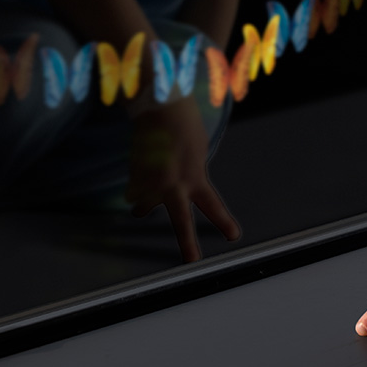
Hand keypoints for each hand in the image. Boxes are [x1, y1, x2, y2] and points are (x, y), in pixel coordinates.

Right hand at [126, 96, 239, 261]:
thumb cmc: (183, 124)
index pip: (212, 206)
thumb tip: (182, 185)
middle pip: (181, 221)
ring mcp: (153, 183)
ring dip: (144, 205)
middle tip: (192, 260)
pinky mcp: (134, 176)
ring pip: (144, 207)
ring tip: (142, 206)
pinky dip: (135, 185)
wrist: (161, 107)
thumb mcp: (198, 150)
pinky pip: (133, 191)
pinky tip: (138, 172)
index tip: (233, 236)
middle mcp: (175, 185)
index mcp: (196, 177)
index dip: (223, 222)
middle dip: (186, 243)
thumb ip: (192, 172)